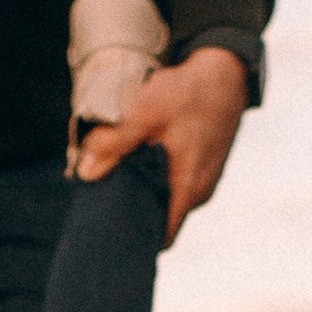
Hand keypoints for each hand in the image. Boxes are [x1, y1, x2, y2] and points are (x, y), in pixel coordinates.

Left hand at [73, 44, 247, 245]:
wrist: (225, 72)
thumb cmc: (188, 92)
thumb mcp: (145, 112)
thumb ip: (115, 143)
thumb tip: (85, 174)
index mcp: (188, 188)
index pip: (162, 236)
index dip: (137, 238)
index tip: (111, 231)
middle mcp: (200, 192)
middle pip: (163, 219)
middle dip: (135, 211)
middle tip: (105, 198)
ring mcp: (206, 180)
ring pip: (169, 199)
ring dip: (146, 191)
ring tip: (121, 175)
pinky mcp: (206, 167)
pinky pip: (178, 183)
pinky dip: (159, 177)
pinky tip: (143, 159)